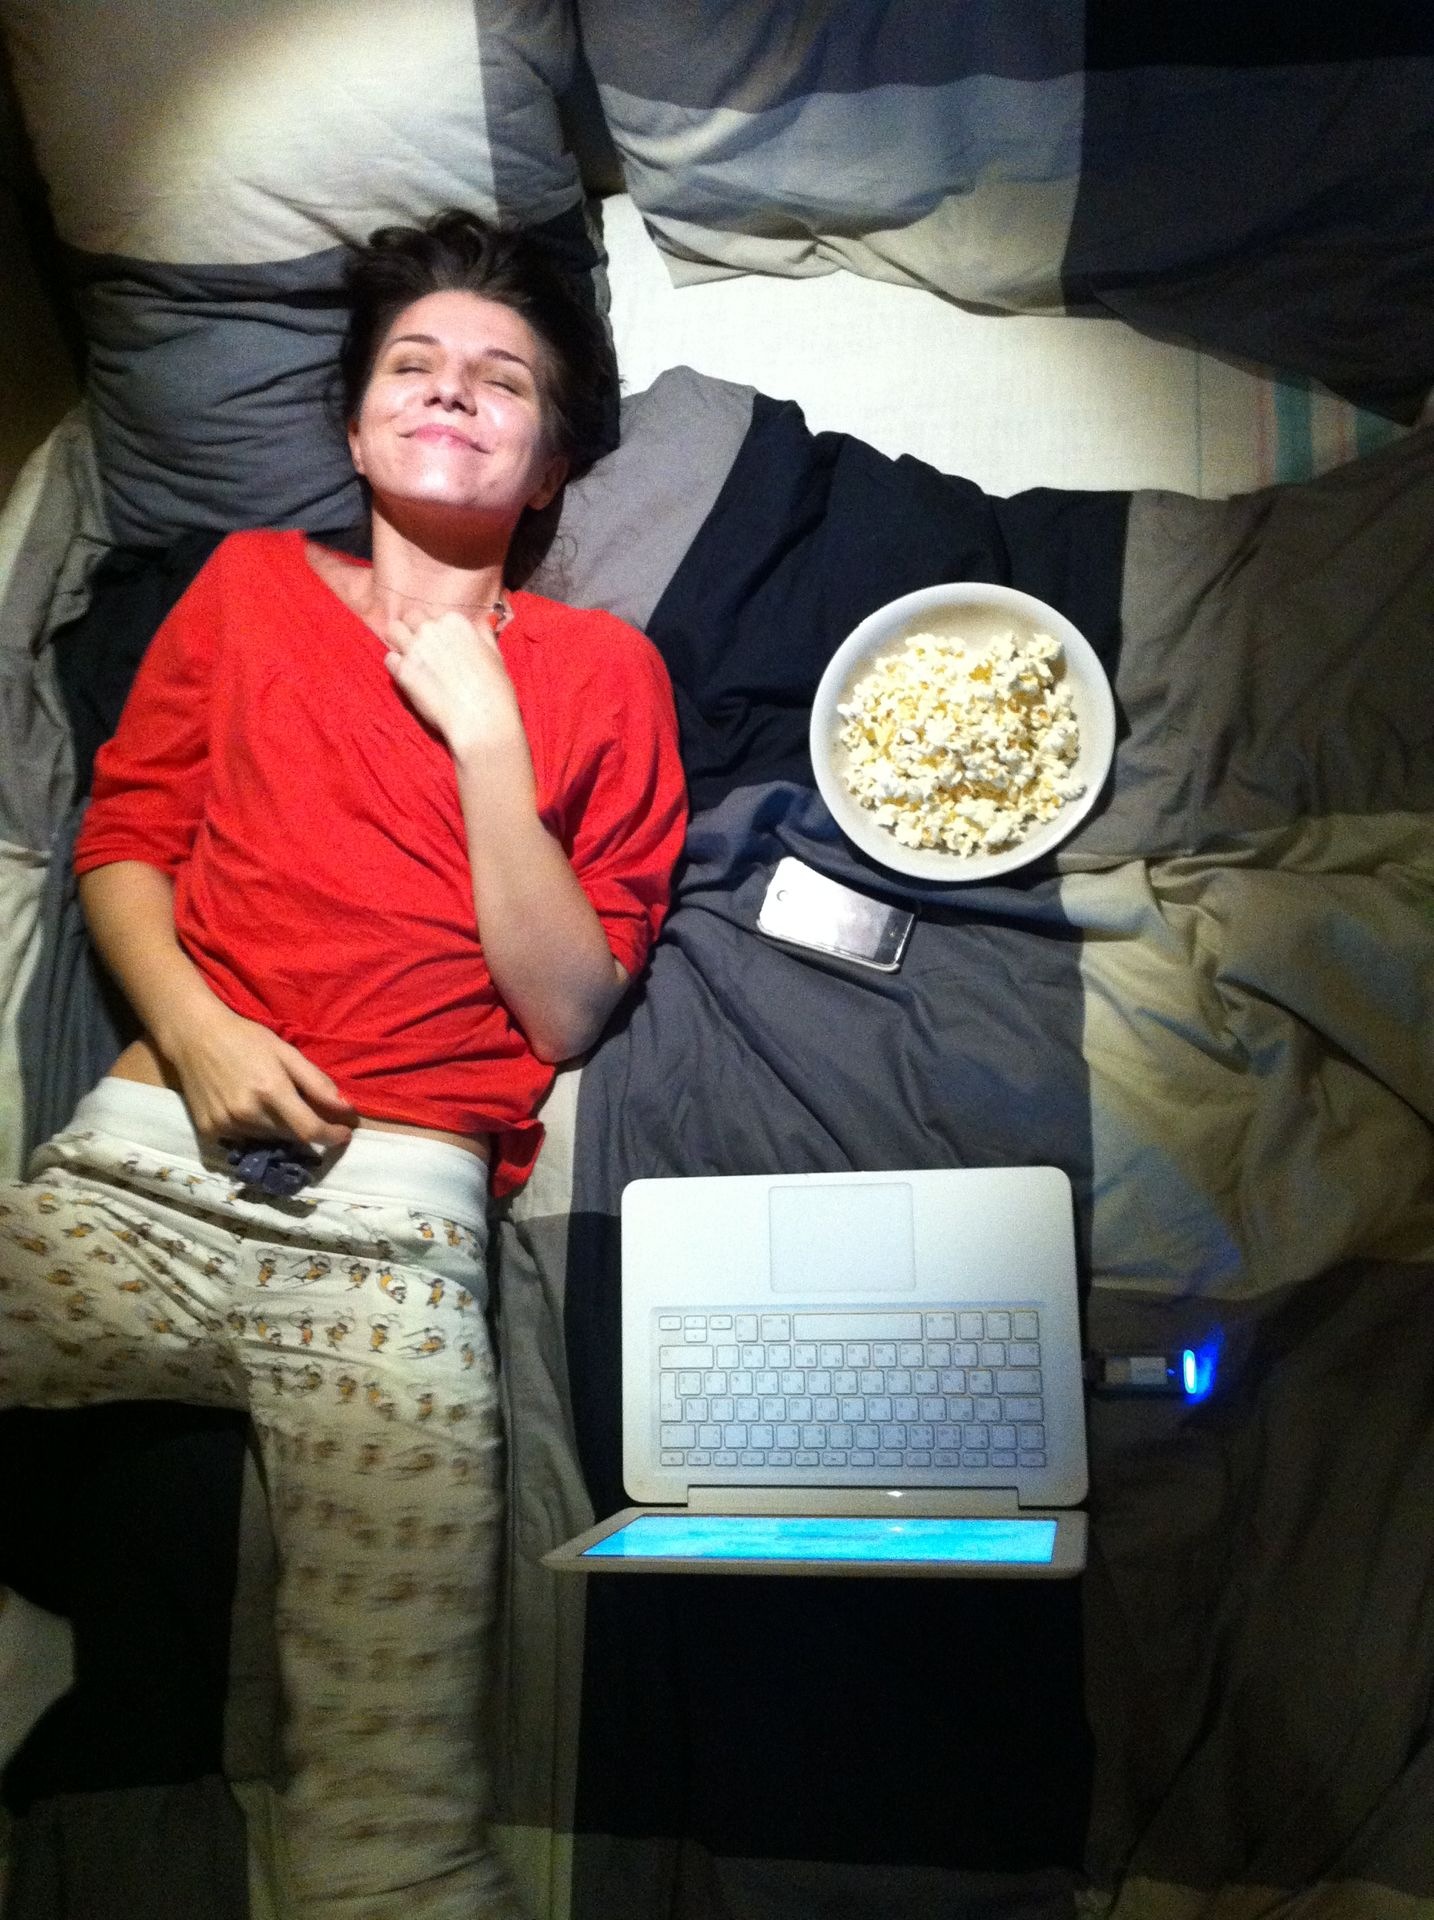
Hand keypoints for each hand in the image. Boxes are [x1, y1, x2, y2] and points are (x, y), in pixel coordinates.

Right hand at [162, 1000, 359, 1149]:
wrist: (194, 1037)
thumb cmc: (245, 1039)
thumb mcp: (286, 1052)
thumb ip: (317, 1083)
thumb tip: (346, 1108)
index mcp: (271, 1091)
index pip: (309, 1130)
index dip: (331, 1137)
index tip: (344, 1135)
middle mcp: (248, 1113)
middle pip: (290, 1137)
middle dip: (303, 1127)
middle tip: (301, 1108)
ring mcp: (226, 1125)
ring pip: (267, 1140)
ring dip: (277, 1129)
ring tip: (267, 1103)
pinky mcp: (209, 1131)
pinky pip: (243, 1141)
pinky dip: (252, 1131)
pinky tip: (246, 1108)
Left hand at [385, 610, 523, 754]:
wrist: (481, 719)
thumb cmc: (494, 689)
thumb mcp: (495, 655)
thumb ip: (484, 635)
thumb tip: (482, 624)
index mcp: (455, 621)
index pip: (434, 615)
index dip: (436, 630)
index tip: (442, 645)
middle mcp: (432, 629)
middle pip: (411, 616)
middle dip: (414, 630)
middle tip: (423, 650)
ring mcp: (415, 649)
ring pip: (393, 630)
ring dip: (399, 641)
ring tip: (410, 658)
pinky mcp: (403, 671)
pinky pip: (389, 658)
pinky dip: (396, 666)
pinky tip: (409, 678)